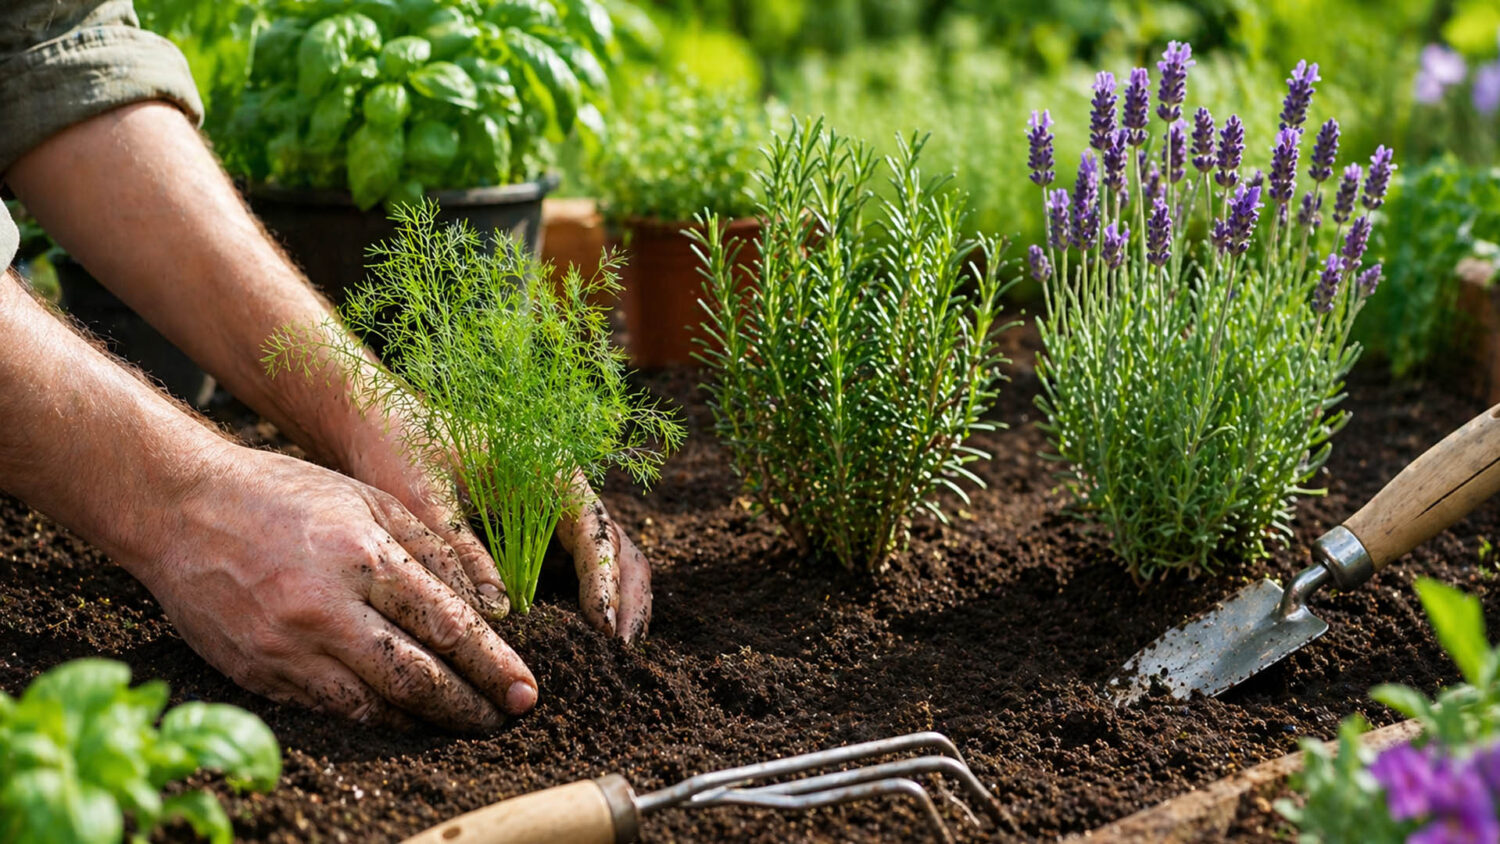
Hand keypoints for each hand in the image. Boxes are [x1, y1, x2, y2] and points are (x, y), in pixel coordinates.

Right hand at [122, 443, 537, 731]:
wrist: (176, 506)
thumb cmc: (281, 492)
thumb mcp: (366, 497)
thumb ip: (431, 548)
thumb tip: (490, 604)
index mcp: (363, 556)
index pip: (448, 625)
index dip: (493, 666)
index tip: (525, 691)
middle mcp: (326, 608)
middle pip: (418, 678)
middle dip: (470, 705)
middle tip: (505, 718)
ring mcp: (287, 647)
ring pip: (376, 706)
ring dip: (427, 722)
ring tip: (461, 722)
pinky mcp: (257, 671)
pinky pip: (330, 709)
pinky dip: (375, 719)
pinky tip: (403, 717)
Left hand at [342, 422, 652, 642]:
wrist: (380, 427)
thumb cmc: (403, 450)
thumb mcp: (426, 499)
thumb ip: (463, 550)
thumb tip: (499, 611)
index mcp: (549, 472)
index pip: (595, 530)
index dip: (605, 580)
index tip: (603, 625)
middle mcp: (562, 495)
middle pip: (617, 549)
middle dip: (626, 600)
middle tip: (622, 652)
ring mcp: (552, 519)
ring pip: (606, 564)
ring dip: (615, 606)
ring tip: (613, 657)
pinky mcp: (536, 540)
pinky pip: (575, 575)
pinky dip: (585, 607)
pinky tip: (578, 645)